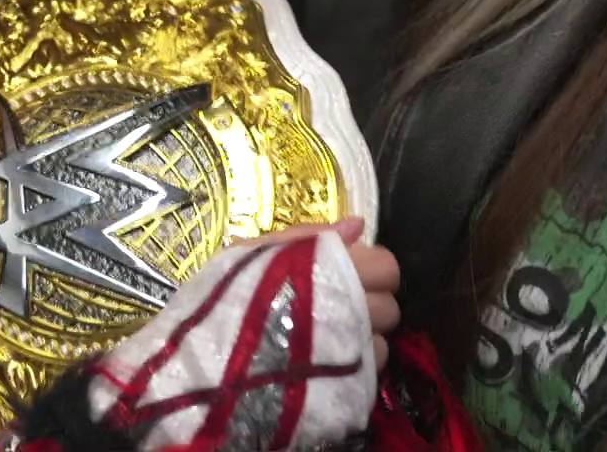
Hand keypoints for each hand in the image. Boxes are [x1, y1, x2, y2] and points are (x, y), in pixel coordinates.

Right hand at [249, 217, 400, 368]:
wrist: (217, 355)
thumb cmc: (235, 294)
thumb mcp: (260, 253)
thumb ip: (310, 236)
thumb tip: (356, 224)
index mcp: (340, 270)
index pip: (387, 266)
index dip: (371, 268)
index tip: (347, 272)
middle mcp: (357, 309)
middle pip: (390, 307)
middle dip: (370, 305)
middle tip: (338, 305)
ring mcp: (354, 350)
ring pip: (382, 341)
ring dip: (362, 338)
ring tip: (331, 336)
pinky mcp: (350, 382)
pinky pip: (369, 370)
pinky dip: (355, 364)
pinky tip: (328, 360)